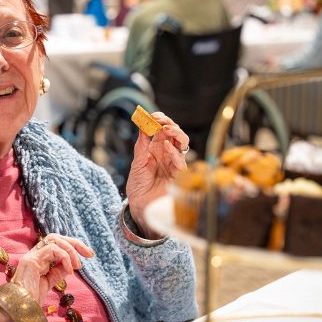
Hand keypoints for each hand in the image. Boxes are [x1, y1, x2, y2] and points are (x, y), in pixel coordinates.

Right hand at [11, 234, 94, 305]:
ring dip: (71, 251)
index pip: (56, 243)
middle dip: (75, 243)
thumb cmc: (32, 299)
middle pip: (56, 237)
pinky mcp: (31, 260)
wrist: (20, 310)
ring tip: (78, 266)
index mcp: (38, 258)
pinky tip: (70, 270)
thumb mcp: (50, 282)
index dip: (73, 246)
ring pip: (54, 239)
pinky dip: (65, 257)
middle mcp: (33, 254)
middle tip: (90, 254)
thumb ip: (59, 271)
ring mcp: (31, 255)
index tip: (89, 255)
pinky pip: (52, 249)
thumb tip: (73, 263)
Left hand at [126, 112, 187, 232]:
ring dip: (176, 133)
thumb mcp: (138, 162)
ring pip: (183, 144)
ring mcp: (175, 164)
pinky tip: (165, 146)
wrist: (141, 207)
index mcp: (158, 149)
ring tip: (165, 129)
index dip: (161, 120)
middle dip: (169, 124)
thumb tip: (142, 122)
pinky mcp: (179, 177)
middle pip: (176, 134)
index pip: (164, 130)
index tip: (153, 115)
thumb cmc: (139, 186)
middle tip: (160, 120)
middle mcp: (168, 155)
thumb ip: (142, 144)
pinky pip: (181, 161)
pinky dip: (174, 152)